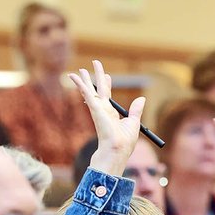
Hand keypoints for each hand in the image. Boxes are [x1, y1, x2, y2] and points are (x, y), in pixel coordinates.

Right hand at [68, 60, 144, 177]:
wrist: (117, 151)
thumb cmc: (124, 143)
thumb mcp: (134, 123)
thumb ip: (136, 110)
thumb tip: (141, 98)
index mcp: (111, 114)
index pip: (108, 96)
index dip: (108, 85)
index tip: (107, 76)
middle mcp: (103, 110)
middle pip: (99, 89)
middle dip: (97, 76)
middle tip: (95, 64)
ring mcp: (97, 109)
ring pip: (89, 90)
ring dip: (85, 79)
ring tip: (80, 70)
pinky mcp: (94, 109)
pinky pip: (86, 93)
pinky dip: (80, 84)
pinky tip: (73, 76)